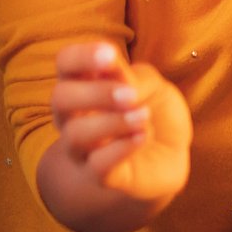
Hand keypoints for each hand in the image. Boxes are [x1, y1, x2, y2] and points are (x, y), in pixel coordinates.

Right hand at [37, 40, 192, 231]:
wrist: (170, 152)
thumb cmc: (153, 108)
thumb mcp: (152, 84)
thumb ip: (133, 76)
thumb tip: (117, 77)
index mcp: (83, 83)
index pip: (65, 62)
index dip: (82, 56)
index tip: (110, 56)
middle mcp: (72, 116)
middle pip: (61, 98)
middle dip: (97, 93)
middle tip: (132, 95)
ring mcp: (82, 148)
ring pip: (76, 134)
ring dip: (113, 122)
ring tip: (144, 116)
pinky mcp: (101, 175)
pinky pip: (98, 165)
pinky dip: (122, 148)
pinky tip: (143, 136)